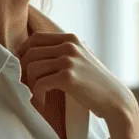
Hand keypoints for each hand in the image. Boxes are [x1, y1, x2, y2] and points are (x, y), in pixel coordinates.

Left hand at [16, 31, 138, 133]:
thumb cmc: (95, 82)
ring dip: (30, 83)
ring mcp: (69, 60)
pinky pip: (39, 84)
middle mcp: (69, 46)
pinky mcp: (68, 77)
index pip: (36, 38)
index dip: (24, 51)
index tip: (22, 66)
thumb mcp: (81, 58)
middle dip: (24, 69)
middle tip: (27, 83)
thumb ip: (62, 50)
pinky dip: (37, 94)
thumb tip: (32, 52)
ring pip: (32, 68)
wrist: (115, 99)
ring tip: (38, 93)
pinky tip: (43, 100)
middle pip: (30, 52)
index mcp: (71, 38)